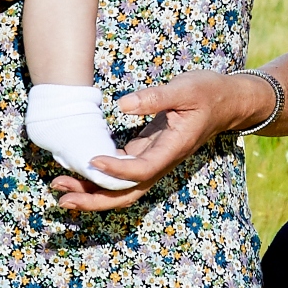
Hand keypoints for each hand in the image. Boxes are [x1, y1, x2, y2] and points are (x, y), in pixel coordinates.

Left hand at [49, 70, 275, 212]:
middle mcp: (162, 161)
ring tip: (60, 191)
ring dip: (92, 193)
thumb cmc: (208, 92)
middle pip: (127, 193)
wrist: (227, 102)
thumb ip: (156, 96)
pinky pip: (121, 174)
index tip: (91, 161)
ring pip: (121, 189)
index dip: (115, 170)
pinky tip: (78, 171)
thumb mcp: (185, 88)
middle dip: (95, 199)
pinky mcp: (147, 153)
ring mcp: (154, 160)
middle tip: (62, 197)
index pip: (142, 169)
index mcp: (173, 148)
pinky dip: (99, 177)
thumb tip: (122, 104)